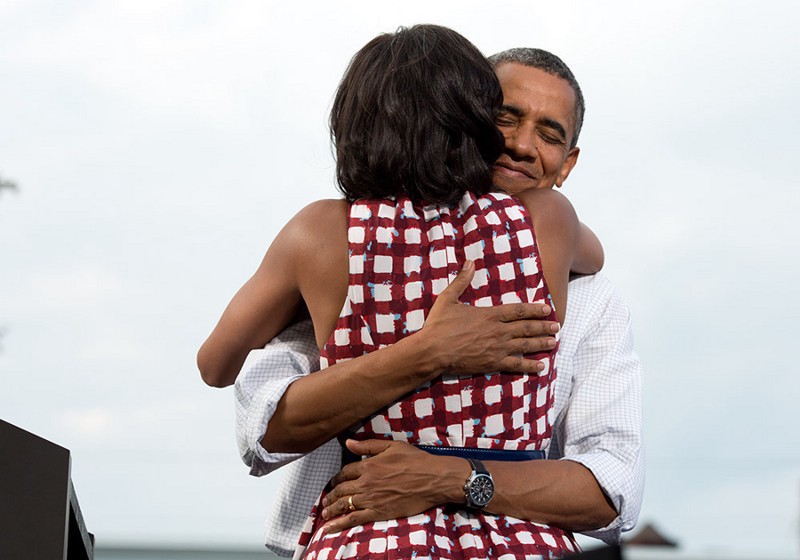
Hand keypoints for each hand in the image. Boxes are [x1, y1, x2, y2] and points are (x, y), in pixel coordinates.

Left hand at [319, 439, 467, 532]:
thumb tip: (349, 442)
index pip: (345, 472)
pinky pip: (354, 519)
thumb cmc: (416, 460)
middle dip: (331, 495)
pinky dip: (339, 524)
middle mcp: (366, 482)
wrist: (433, 478)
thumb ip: (367, 446)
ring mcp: (371, 499)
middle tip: (325, 499)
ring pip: (344, 505)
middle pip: (341, 490)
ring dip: (331, 509)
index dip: (337, 478)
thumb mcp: (391, 446)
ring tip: (324, 513)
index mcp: (369, 465)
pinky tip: (330, 528)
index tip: (334, 482)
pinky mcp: (379, 512)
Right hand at [422, 260, 558, 374]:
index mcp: (490, 315)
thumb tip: (469, 262)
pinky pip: (516, 365)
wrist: (432, 351)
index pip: (518, 310)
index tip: (547, 309)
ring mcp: (497, 348)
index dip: (535, 309)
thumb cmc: (439, 325)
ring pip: (525, 345)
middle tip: (557, 327)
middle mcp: (498, 331)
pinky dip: (529, 366)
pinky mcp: (493, 363)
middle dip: (543, 326)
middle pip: (527, 328)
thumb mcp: (448, 299)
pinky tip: (540, 366)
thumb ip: (461, 280)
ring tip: (553, 342)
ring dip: (541, 343)